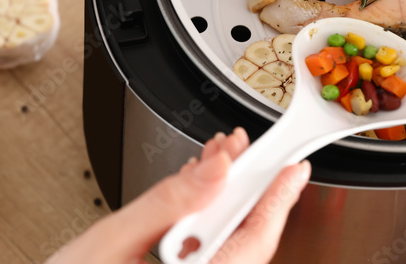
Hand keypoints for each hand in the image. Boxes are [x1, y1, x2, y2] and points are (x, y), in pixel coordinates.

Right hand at [48, 128, 309, 263]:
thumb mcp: (111, 242)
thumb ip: (165, 204)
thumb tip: (213, 172)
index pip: (253, 243)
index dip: (277, 202)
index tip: (294, 170)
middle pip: (241, 243)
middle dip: (243, 190)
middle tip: (243, 151)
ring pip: (222, 249)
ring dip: (220, 204)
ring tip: (216, 164)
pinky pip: (202, 258)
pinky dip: (200, 225)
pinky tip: (193, 197)